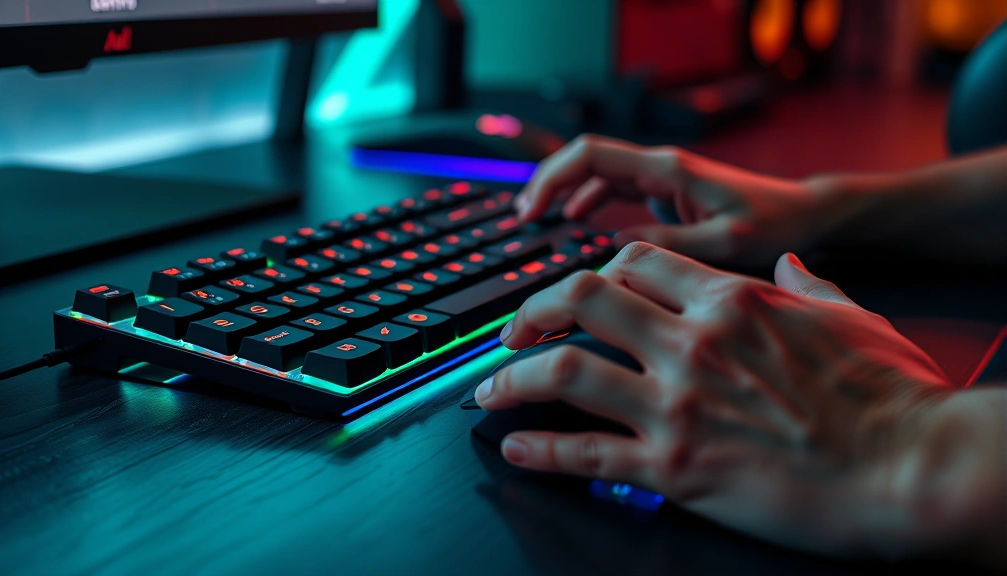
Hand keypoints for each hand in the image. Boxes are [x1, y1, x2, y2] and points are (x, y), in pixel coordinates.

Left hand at [475, 242, 955, 557]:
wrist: (912, 470)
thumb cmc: (888, 397)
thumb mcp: (849, 316)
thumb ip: (807, 284)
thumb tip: (792, 268)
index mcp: (731, 300)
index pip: (632, 262)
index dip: (590, 272)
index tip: (571, 291)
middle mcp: (693, 344)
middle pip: (579, 299)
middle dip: (531, 311)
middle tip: (511, 332)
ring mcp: (677, 407)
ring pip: (562, 373)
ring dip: (511, 379)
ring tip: (487, 392)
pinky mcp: (675, 470)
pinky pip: (584, 455)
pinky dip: (539, 451)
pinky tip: (515, 448)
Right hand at [515, 134, 836, 266]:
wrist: (804, 215)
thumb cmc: (774, 224)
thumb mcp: (724, 244)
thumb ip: (669, 247)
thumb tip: (615, 252)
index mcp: (668, 170)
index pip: (592, 156)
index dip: (552, 179)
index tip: (532, 210)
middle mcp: (659, 167)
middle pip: (585, 160)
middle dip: (548, 183)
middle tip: (524, 217)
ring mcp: (661, 178)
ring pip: (597, 174)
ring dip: (564, 192)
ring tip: (538, 222)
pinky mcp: (665, 193)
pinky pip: (614, 190)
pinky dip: (588, 202)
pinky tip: (576, 224)